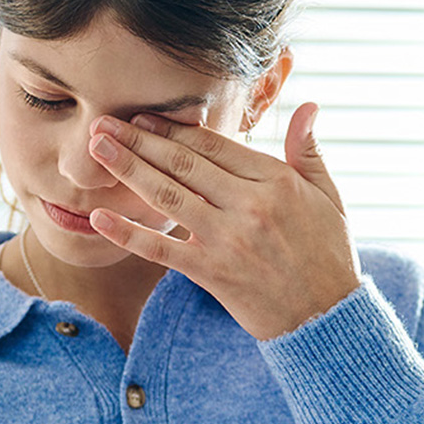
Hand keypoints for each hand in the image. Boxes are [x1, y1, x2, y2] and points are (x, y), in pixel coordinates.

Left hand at [86, 102, 360, 339]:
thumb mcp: (328, 197)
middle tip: (103, 122)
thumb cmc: (328, 255)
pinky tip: (97, 218)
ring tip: (95, 149)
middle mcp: (248, 205)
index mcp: (275, 180)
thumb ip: (309, 151)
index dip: (173, 128)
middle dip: (138, 140)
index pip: (213, 145)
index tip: (143, 116)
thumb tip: (309, 106)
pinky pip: (161, 249)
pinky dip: (127, 233)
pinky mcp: (211, 272)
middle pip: (182, 163)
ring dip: (127, 169)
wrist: (326, 317)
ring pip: (167, 196)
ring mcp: (226, 239)